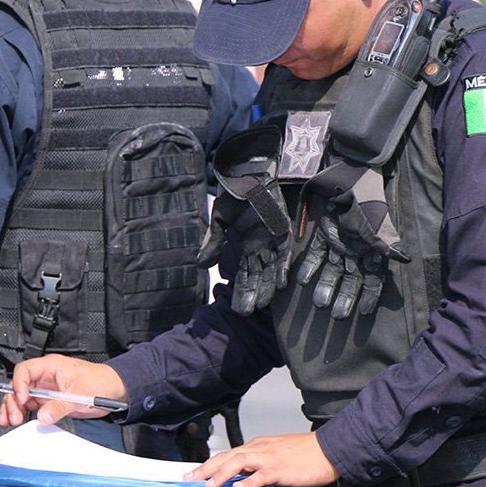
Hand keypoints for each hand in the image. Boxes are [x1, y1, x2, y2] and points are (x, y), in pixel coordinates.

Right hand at [0, 354, 126, 428]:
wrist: (113, 390)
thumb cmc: (99, 381)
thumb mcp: (79, 394)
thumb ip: (60, 406)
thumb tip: (43, 415)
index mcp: (50, 366)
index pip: (25, 371)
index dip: (19, 385)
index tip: (21, 399)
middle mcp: (45, 376)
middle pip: (19, 385)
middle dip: (12, 401)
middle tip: (13, 416)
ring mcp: (46, 389)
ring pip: (22, 397)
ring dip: (14, 409)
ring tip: (10, 421)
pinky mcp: (49, 401)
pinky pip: (31, 407)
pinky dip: (23, 414)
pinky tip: (19, 421)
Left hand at [186, 433, 338, 486]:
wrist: (328, 450)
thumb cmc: (304, 456)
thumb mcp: (276, 457)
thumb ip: (258, 467)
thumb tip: (241, 481)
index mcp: (257, 446)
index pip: (228, 454)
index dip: (209, 464)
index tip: (194, 473)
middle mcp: (259, 449)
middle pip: (227, 456)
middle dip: (206, 468)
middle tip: (189, 478)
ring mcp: (269, 458)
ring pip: (239, 462)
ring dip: (221, 474)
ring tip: (208, 485)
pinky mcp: (281, 469)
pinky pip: (261, 476)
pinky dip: (248, 482)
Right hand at [198, 194, 290, 314]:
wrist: (251, 171)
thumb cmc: (236, 192)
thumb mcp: (220, 219)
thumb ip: (213, 241)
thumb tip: (201, 265)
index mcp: (246, 246)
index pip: (243, 274)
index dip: (240, 291)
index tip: (237, 309)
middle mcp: (261, 247)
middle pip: (257, 277)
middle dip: (253, 295)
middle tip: (247, 315)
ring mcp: (274, 240)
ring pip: (271, 270)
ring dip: (267, 288)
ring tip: (262, 305)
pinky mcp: (285, 231)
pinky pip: (285, 254)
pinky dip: (282, 268)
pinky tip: (279, 284)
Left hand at [297, 165, 408, 317]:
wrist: (350, 179)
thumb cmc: (368, 204)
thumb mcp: (378, 225)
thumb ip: (387, 245)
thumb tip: (404, 260)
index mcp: (373, 251)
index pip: (374, 279)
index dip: (370, 295)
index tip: (364, 312)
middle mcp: (357, 252)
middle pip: (351, 279)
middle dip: (346, 296)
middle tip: (338, 316)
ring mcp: (340, 245)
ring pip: (333, 271)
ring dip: (327, 286)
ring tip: (320, 303)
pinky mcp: (324, 236)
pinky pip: (317, 255)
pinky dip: (310, 267)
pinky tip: (303, 280)